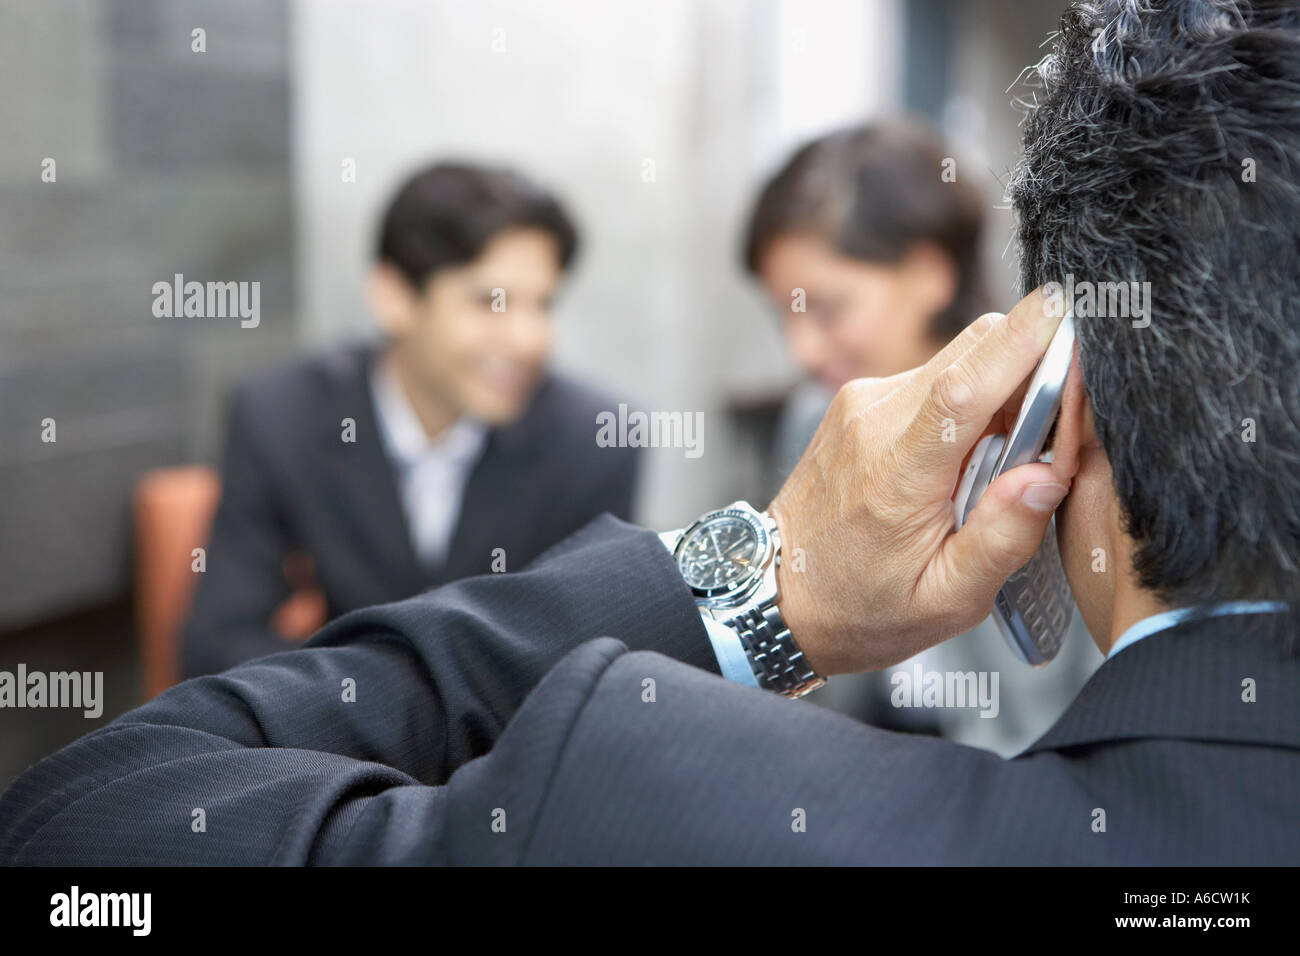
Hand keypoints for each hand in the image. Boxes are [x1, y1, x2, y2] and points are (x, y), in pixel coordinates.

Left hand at [768, 288, 1076, 675]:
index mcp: (896, 474)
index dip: (1023, 339)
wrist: (780, 593)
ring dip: (1002, 390)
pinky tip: (966, 457)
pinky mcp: (862, 398)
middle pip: (975, 350)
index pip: (965, 385)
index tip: (1073, 308)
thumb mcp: (946, 601)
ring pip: (961, 358)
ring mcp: (862, 400)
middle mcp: (874, 419)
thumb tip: (1050, 475)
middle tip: (1058, 430)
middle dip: (1034, 367)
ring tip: (1002, 461)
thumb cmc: (863, 606)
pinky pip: (936, 376)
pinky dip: (969, 402)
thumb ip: (1002, 538)